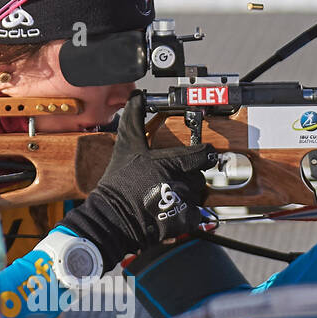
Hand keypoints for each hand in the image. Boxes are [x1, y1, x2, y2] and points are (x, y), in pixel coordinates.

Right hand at [61, 92, 216, 269]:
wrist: (111, 217)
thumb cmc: (119, 183)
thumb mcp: (126, 146)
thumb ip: (134, 119)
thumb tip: (137, 96)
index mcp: (171, 161)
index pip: (204, 155)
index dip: (205, 154)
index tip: (204, 155)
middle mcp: (180, 181)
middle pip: (199, 177)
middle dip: (189, 178)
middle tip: (172, 180)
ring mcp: (182, 202)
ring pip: (197, 196)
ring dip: (187, 197)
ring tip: (168, 197)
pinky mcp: (180, 221)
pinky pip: (195, 216)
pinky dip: (187, 216)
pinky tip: (172, 212)